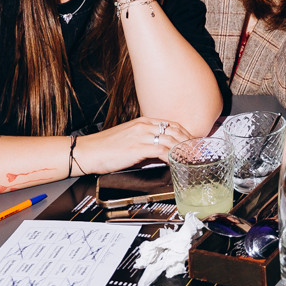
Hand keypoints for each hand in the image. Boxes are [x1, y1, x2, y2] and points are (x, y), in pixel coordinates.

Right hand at [74, 116, 197, 173]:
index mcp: (143, 122)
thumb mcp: (129, 141)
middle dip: (189, 142)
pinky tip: (178, 163)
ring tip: (192, 159)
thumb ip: (146, 144)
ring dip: (184, 150)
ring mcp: (141, 135)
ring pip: (171, 139)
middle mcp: (144, 126)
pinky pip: (162, 150)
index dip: (186, 134)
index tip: (194, 143)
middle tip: (198, 152)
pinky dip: (172, 157)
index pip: (172, 124)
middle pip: (176, 130)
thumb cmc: (105, 149)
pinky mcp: (138, 147)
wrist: (87, 151)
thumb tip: (161, 154)